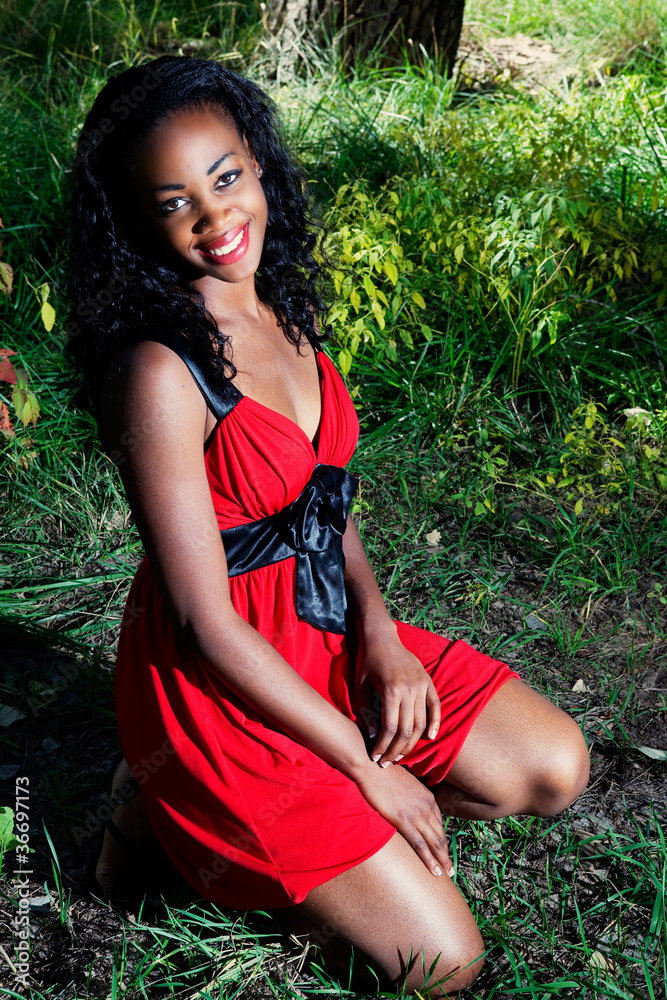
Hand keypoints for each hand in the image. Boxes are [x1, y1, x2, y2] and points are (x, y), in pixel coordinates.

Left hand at [355, 633, 440, 765]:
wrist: (382, 638)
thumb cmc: (368, 661)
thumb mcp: (361, 686)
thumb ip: (367, 712)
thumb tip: (373, 736)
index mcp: (391, 690)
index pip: (390, 728)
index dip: (383, 746)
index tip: (376, 757)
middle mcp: (409, 689)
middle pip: (407, 729)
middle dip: (396, 750)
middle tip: (387, 762)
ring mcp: (421, 685)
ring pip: (421, 722)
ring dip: (412, 743)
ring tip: (401, 755)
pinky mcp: (428, 682)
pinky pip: (436, 706)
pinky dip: (435, 723)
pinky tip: (430, 738)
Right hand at [355, 760, 452, 876]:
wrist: (372, 767)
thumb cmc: (384, 773)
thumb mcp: (406, 783)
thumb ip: (412, 796)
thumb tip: (409, 805)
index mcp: (428, 797)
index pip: (439, 823)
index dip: (443, 838)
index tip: (444, 850)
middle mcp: (427, 806)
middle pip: (440, 835)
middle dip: (446, 853)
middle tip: (451, 868)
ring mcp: (416, 814)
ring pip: (434, 842)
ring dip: (442, 860)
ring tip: (446, 873)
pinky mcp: (403, 821)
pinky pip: (420, 845)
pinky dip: (429, 860)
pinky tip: (434, 871)